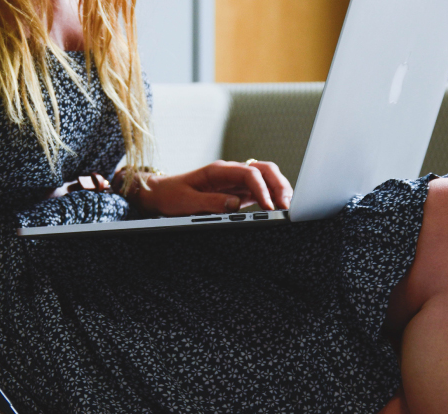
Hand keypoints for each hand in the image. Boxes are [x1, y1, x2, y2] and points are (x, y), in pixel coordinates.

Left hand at [137, 160, 292, 216]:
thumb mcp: (186, 202)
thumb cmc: (170, 195)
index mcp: (218, 170)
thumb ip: (210, 202)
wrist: (160, 194)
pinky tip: (277, 209)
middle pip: (264, 170)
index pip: (249, 173)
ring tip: (287, 207)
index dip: (262, 188)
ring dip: (279, 190)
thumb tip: (235, 206)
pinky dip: (271, 197)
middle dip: (279, 184)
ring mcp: (235, 182)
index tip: (268, 206)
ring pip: (266, 179)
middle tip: (287, 205)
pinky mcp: (237, 193)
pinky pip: (259, 191)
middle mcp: (230, 173)